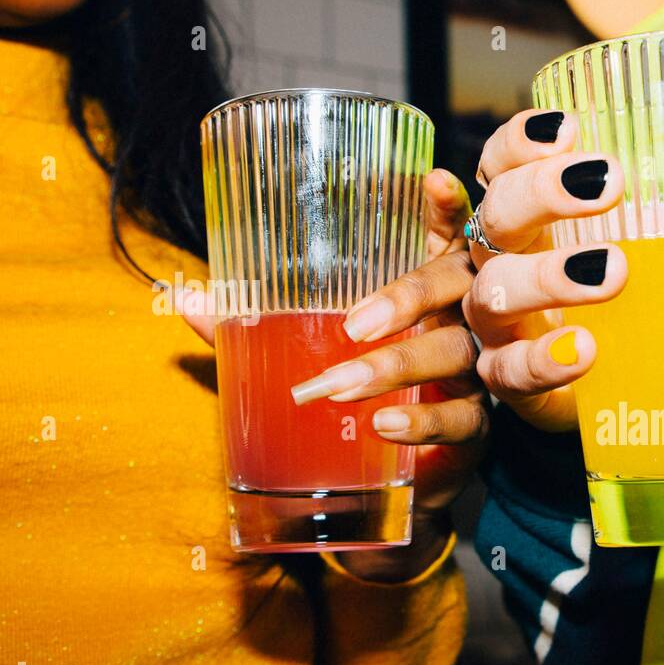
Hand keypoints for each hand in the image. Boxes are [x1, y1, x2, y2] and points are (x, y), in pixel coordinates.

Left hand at [182, 170, 483, 581]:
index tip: (430, 180)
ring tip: (340, 386)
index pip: (442, 234)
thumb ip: (259, 325)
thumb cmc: (357, 397)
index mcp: (426, 286)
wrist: (396, 485)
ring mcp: (474, 372)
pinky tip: (384, 426)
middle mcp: (460, 319)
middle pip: (454, 288)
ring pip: (452, 354)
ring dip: (396, 366)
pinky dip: (422, 422)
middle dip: (408, 297)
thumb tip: (187, 298)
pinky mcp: (475, 428)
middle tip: (352, 325)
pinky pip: (461, 419)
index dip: (444, 207)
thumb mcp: (311, 353)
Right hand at [461, 108, 663, 430]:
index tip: (572, 129)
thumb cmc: (631, 307)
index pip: (503, 164)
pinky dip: (545, 360)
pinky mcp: (513, 382)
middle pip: (498, 214)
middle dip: (544, 192)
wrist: (607, 399)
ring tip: (613, 270)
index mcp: (535, 220)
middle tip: (610, 185)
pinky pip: (512, 371)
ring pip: (495, 291)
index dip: (524, 141)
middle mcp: (505, 263)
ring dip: (549, 276)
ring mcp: (501, 326)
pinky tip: (585, 349)